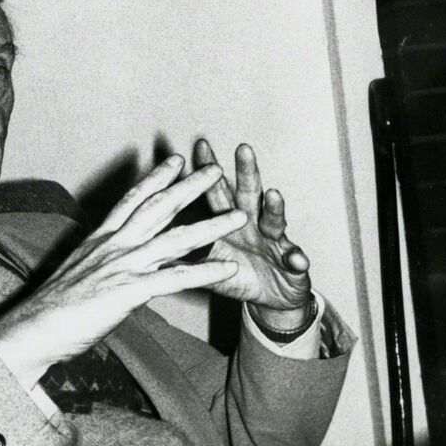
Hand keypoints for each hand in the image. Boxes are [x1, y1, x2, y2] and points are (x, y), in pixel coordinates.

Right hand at [0, 155, 243, 379]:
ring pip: (176, 238)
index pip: (133, 199)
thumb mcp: (80, 273)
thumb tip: (122, 261)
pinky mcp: (129, 290)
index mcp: (100, 238)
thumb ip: (104, 262)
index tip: (176, 160)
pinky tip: (228, 268)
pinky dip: (205, 272)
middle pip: (160, 207)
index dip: (157, 178)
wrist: (33, 328)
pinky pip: (175, 278)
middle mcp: (114, 245)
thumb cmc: (52, 307)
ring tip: (239, 215)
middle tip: (216, 168)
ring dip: (212, 225)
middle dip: (191, 186)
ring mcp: (123, 265)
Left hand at [193, 138, 312, 332]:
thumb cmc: (239, 275)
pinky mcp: (294, 265)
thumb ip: (183, 254)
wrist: (272, 299)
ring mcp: (276, 242)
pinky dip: (297, 259)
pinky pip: (296, 261)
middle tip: (242, 149)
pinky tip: (297, 259)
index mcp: (230, 223)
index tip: (200, 146)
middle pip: (249, 194)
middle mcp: (255, 225)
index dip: (209, 171)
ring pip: (275, 221)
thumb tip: (147, 242)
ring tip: (273, 195)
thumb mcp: (209, 265)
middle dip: (247, 172)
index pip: (218, 192)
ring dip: (274, 208)